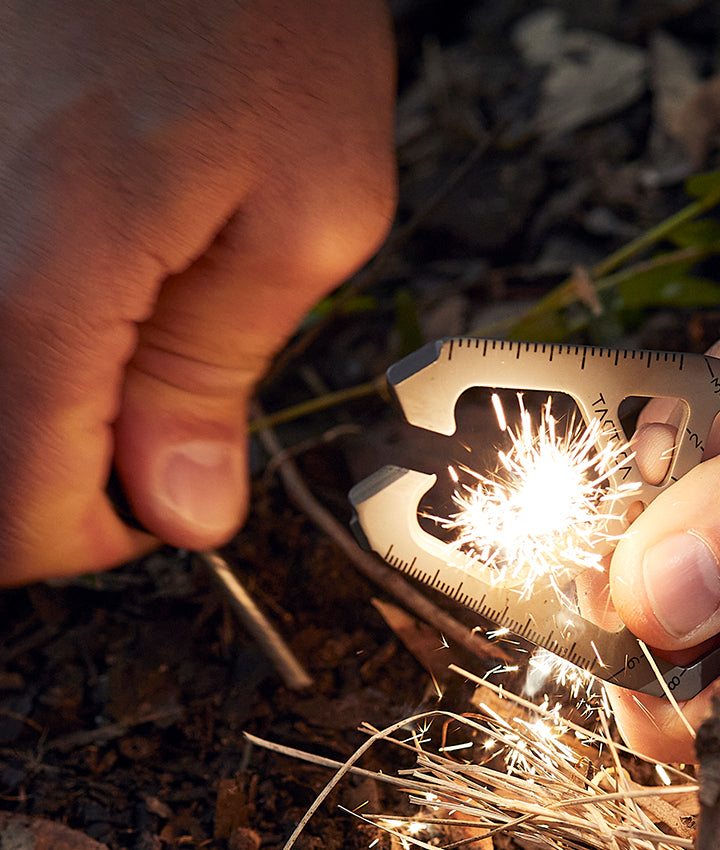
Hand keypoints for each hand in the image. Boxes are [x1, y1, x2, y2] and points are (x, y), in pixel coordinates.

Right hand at [0, 0, 396, 584]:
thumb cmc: (256, 5)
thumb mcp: (305, 210)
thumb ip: (218, 372)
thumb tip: (183, 506)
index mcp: (41, 286)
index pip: (17, 519)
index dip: (97, 539)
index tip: (163, 493)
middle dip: (60, 468)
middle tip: (145, 409)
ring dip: (30, 398)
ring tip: (115, 327)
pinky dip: (14, 330)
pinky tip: (66, 275)